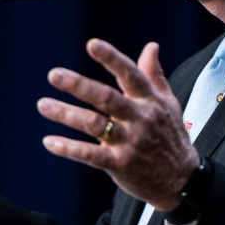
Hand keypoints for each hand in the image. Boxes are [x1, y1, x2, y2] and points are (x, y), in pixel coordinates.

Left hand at [38, 38, 199, 210]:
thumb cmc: (170, 136)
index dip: (112, 58)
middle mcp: (140, 118)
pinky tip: (50, 141)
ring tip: (43, 104)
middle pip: (107, 98)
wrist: (181, 180)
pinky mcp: (120, 164)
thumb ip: (154, 74)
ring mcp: (129, 142)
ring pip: (94, 125)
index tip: (92, 44)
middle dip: (79, 85)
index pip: (130, 74)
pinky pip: (90, 155)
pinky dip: (69, 148)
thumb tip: (151, 46)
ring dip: (67, 114)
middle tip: (54, 75)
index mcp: (150, 101)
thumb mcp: (168, 103)